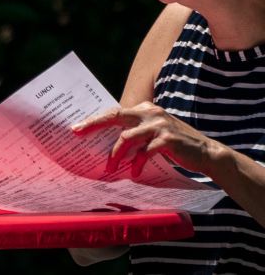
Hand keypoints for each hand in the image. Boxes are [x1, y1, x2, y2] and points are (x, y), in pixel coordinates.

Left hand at [72, 101, 218, 176]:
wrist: (206, 153)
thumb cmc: (174, 145)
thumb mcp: (152, 133)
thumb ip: (134, 132)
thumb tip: (106, 140)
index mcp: (145, 109)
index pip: (115, 112)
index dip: (95, 119)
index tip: (76, 127)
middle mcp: (151, 112)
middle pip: (116, 116)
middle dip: (94, 124)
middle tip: (78, 133)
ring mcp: (160, 125)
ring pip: (127, 137)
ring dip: (116, 154)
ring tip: (110, 168)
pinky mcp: (168, 139)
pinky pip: (145, 152)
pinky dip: (137, 163)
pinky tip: (133, 173)